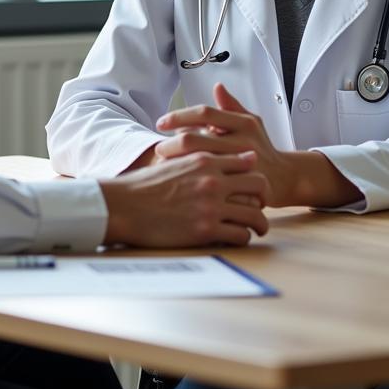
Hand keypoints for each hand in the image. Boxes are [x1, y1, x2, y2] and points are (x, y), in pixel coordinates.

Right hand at [99, 150, 269, 247]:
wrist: (124, 206)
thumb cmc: (146, 185)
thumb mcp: (174, 160)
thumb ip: (199, 156)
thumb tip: (213, 151)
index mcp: (204, 160)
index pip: (247, 162)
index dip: (254, 174)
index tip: (254, 185)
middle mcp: (212, 181)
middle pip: (258, 185)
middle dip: (264, 196)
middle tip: (261, 205)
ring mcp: (210, 206)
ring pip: (255, 214)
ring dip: (260, 222)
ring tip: (258, 228)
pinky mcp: (205, 230)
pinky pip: (240, 235)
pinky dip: (243, 237)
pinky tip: (237, 238)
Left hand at [154, 84, 295, 205]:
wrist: (284, 177)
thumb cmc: (261, 147)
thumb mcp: (251, 122)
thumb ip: (232, 106)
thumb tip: (217, 87)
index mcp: (243, 123)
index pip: (204, 113)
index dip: (180, 116)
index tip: (161, 123)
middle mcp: (243, 141)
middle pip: (197, 139)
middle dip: (172, 144)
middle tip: (159, 149)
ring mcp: (243, 165)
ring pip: (199, 162)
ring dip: (177, 162)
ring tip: (164, 163)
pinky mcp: (242, 186)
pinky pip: (209, 182)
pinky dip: (191, 179)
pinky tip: (179, 179)